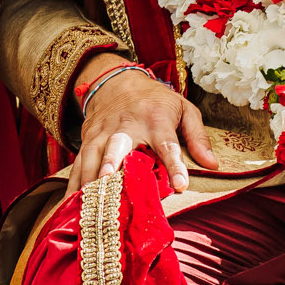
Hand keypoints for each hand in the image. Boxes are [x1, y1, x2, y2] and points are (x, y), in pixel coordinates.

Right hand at [67, 55, 217, 194]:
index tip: (180, 185)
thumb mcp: (183, 109)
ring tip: (90, 202)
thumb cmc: (156, 101)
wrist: (118, 82)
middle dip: (114, 162)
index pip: (167, 143)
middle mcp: (127, 125)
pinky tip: (71, 202)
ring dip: (90, 177)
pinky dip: (73, 182)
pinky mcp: (88, 139)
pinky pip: (78, 162)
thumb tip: (212, 165)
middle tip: (112, 180)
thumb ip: (197, 136)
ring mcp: (103, 132)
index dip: (173, 165)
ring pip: (93, 155)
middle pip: (119, 145)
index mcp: (156, 118)